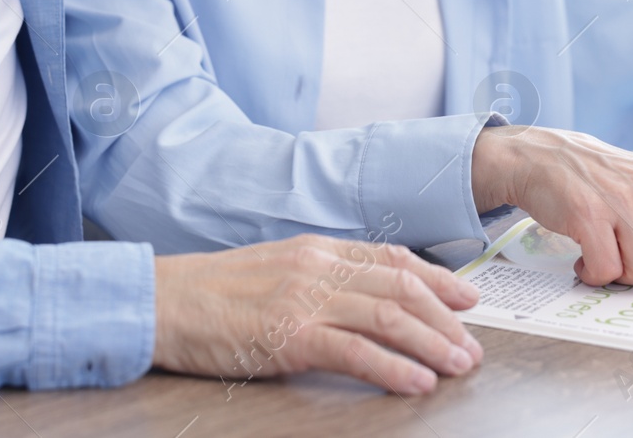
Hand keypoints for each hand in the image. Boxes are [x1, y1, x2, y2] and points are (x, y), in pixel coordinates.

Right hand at [152, 235, 483, 395]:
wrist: (162, 301)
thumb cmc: (212, 293)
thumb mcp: (274, 269)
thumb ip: (319, 277)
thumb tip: (364, 296)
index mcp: (316, 249)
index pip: (391, 257)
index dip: (436, 278)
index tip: (467, 297)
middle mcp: (317, 267)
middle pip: (400, 287)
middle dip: (444, 318)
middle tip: (471, 345)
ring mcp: (305, 300)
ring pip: (388, 316)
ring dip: (431, 344)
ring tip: (458, 366)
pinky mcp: (289, 336)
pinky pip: (354, 351)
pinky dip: (392, 368)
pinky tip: (416, 382)